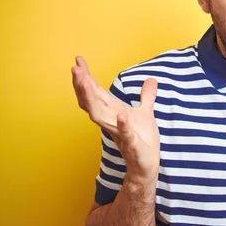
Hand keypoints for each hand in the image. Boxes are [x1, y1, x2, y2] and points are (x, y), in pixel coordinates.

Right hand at [71, 56, 160, 183]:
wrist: (147, 165)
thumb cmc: (143, 140)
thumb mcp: (146, 113)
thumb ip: (146, 96)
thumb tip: (150, 80)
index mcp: (113, 111)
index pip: (96, 92)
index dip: (86, 76)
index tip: (78, 60)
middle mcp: (111, 121)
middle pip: (91, 101)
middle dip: (82, 85)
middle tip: (74, 68)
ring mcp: (119, 132)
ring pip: (99, 115)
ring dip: (91, 99)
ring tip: (85, 82)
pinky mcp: (132, 144)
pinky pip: (125, 133)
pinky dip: (123, 124)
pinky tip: (122, 115)